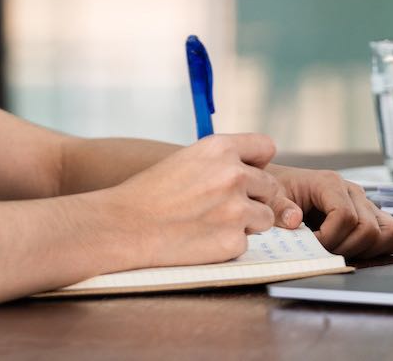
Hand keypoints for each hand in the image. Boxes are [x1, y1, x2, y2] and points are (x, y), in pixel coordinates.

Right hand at [108, 134, 299, 266]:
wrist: (123, 226)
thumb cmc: (149, 194)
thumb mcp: (186, 160)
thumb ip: (222, 163)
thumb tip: (256, 176)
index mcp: (220, 148)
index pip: (265, 147)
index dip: (258, 163)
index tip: (248, 175)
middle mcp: (234, 174)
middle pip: (270, 187)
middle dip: (253, 198)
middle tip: (221, 208)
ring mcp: (236, 209)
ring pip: (265, 217)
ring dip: (246, 223)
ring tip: (210, 224)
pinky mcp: (233, 241)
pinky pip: (245, 243)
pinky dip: (227, 244)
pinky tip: (200, 240)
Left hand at [267, 165, 392, 258]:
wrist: (279, 184)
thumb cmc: (275, 191)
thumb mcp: (269, 197)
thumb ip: (278, 208)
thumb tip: (295, 220)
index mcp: (329, 183)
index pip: (345, 217)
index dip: (328, 239)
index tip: (310, 245)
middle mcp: (353, 191)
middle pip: (368, 229)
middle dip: (344, 248)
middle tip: (322, 251)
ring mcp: (364, 203)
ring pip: (388, 233)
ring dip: (364, 251)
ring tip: (337, 250)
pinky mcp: (370, 215)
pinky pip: (391, 234)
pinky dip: (377, 248)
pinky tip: (351, 249)